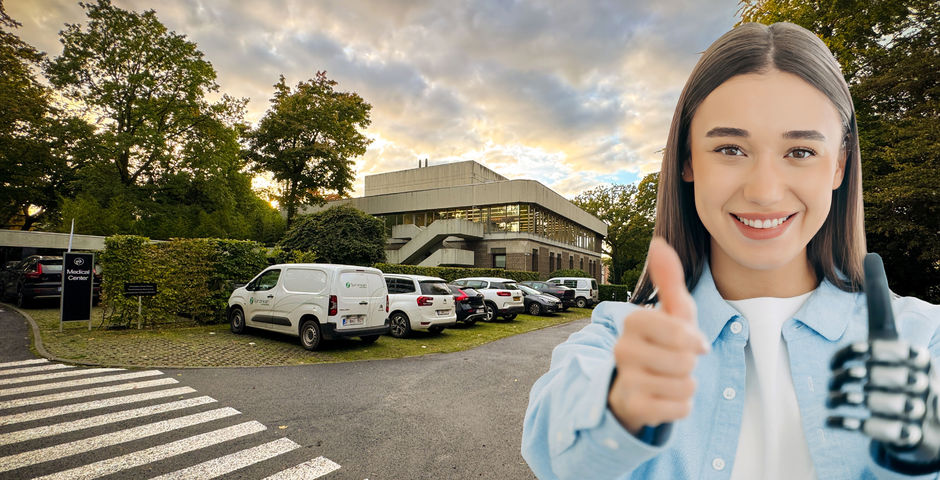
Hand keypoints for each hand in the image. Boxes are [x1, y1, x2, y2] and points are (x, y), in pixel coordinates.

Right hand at [608, 237, 708, 434]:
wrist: (636, 386)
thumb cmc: (661, 344)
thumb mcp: (671, 312)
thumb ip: (668, 279)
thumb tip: (659, 242)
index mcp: (633, 322)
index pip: (680, 332)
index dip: (693, 339)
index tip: (689, 341)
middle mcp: (623, 349)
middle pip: (685, 361)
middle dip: (690, 364)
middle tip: (674, 362)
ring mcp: (626, 379)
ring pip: (684, 385)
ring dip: (686, 385)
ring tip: (669, 379)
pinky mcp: (633, 407)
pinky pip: (680, 408)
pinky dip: (681, 406)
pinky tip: (664, 398)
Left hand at [828, 253, 939, 472]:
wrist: (931, 423)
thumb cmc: (901, 368)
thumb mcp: (894, 340)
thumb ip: (880, 304)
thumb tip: (872, 256)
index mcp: (915, 355)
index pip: (884, 351)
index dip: (855, 355)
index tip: (839, 362)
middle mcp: (921, 379)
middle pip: (876, 375)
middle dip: (848, 378)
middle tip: (833, 382)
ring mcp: (917, 407)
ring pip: (875, 401)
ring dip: (847, 400)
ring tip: (833, 399)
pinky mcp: (908, 433)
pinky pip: (875, 428)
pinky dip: (849, 424)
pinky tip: (833, 421)